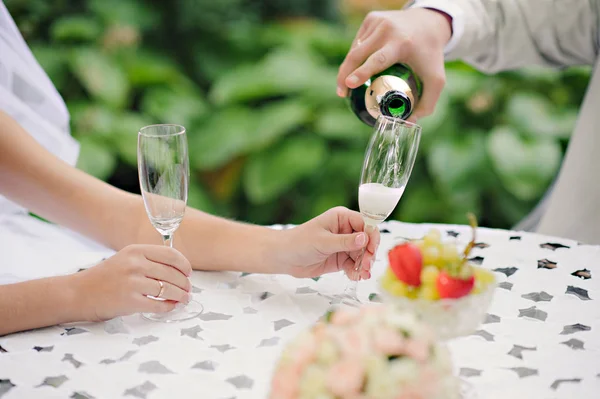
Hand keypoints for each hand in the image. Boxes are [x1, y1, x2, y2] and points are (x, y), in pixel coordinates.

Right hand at [72, 245, 192, 321]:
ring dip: (180, 296)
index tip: (189, 273)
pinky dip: (168, 307)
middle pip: (172, 273)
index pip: (171, 254)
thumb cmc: (104, 277)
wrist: (78, 293)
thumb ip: (148, 260)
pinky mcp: (129, 301)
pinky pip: (158, 305)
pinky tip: (170, 307)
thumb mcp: (125, 259)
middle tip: (188, 290)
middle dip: (185, 283)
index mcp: (136, 251)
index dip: (184, 265)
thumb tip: (178, 269)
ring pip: (168, 289)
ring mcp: (132, 283)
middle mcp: (135, 264)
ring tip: (184, 299)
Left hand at [279, 207, 380, 279]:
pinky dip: (357, 271)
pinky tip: (356, 277)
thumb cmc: (299, 242)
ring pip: (362, 254)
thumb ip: (345, 241)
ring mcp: (343, 245)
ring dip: (364, 264)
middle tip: (366, 265)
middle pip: (367, 240)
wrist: (284, 257)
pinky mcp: (340, 258)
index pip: (365, 223)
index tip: (372, 249)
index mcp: (341, 218)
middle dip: (369, 253)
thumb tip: (364, 238)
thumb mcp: (323, 241)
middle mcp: (345, 230)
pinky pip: (354, 264)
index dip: (371, 236)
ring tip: (362, 274)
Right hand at [337, 8, 451, 119]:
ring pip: (355, 49)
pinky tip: (360, 64)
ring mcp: (377, 21)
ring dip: (349, 67)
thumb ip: (427, 104)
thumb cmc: (431, 55)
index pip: (377, 60)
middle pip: (358, 55)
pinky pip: (358, 42)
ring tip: (349, 84)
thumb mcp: (436, 80)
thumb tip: (407, 123)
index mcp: (402, 43)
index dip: (361, 73)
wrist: (430, 23)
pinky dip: (356, 55)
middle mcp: (388, 29)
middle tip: (341, 93)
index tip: (349, 84)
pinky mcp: (371, 18)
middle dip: (345, 75)